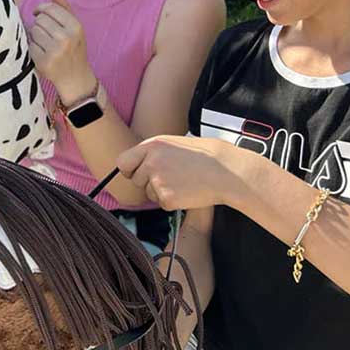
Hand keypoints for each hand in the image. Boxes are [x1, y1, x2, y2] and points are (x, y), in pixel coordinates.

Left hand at [29, 0, 93, 103]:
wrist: (75, 78)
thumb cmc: (74, 49)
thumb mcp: (74, 27)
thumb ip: (64, 6)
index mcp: (75, 26)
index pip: (49, 8)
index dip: (41, 9)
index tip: (39, 13)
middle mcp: (66, 38)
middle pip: (39, 19)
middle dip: (40, 24)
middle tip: (46, 34)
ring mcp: (54, 51)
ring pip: (33, 31)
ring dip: (35, 36)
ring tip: (45, 44)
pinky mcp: (42, 61)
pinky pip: (29, 45)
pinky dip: (33, 47)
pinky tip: (42, 53)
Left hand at [116, 135, 244, 210]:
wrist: (227, 170)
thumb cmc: (205, 156)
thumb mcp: (174, 145)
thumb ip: (153, 153)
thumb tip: (136, 165)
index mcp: (152, 145)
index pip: (123, 161)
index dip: (129, 170)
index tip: (136, 173)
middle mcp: (151, 162)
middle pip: (136, 180)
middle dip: (149, 183)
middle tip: (171, 178)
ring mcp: (157, 180)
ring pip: (149, 194)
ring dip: (162, 192)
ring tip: (183, 182)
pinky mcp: (166, 197)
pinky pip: (162, 204)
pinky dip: (173, 202)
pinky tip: (188, 191)